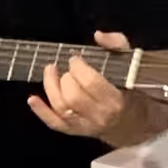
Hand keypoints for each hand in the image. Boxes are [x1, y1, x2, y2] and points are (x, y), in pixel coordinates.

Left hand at [30, 31, 147, 143]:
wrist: (135, 123)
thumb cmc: (132, 91)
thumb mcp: (131, 66)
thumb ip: (117, 46)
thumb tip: (98, 35)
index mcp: (116, 101)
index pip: (91, 83)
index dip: (78, 68)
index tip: (76, 58)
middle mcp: (100, 117)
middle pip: (73, 97)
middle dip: (66, 77)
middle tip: (67, 68)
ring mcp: (86, 126)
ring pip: (61, 108)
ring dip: (51, 87)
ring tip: (50, 71)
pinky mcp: (76, 131)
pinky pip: (55, 124)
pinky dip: (41, 111)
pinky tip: (32, 98)